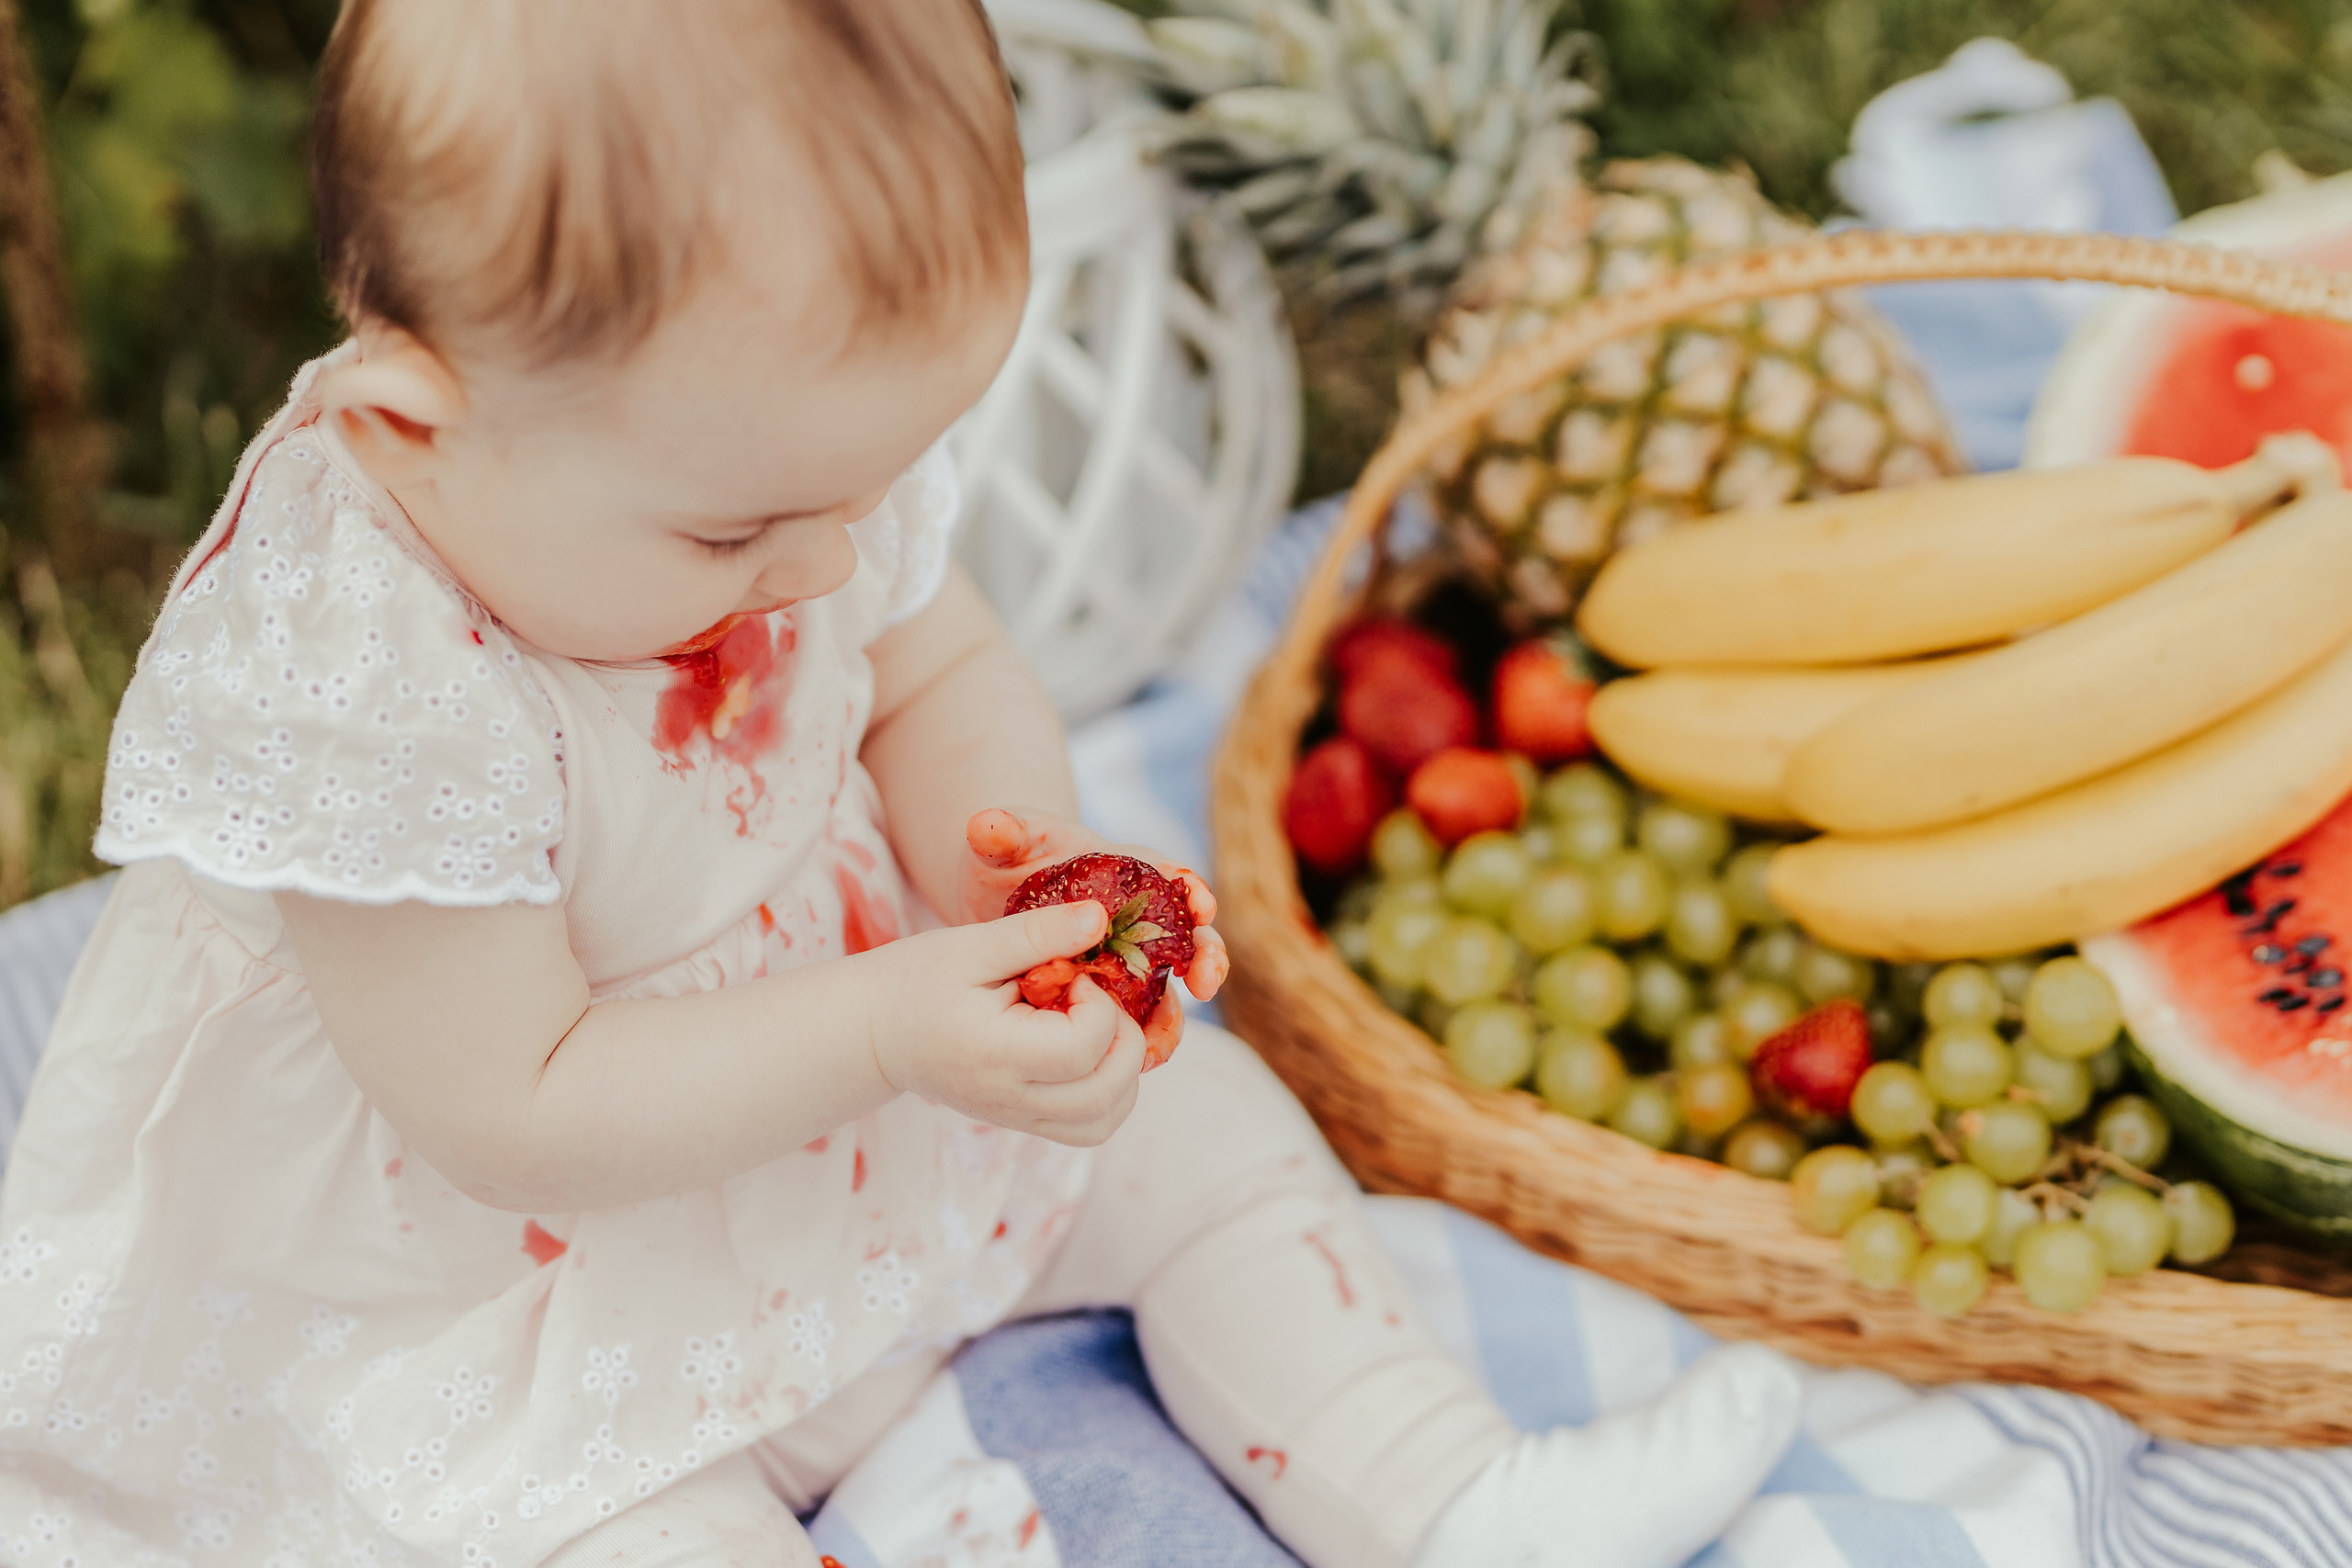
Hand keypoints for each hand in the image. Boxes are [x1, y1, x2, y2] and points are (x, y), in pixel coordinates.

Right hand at [864, 900, 1147, 1146]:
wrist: (873, 1031)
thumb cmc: (916, 981)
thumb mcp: (972, 945)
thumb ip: (1039, 933)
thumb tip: (1100, 919)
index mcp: (997, 1055)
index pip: (1082, 1048)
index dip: (1098, 1004)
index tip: (1074, 974)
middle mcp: (1011, 1099)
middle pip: (1107, 1094)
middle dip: (1125, 1040)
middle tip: (1097, 1001)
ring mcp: (1017, 1117)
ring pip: (1103, 1120)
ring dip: (1124, 1073)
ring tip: (1097, 1028)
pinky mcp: (1021, 1120)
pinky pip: (1086, 1126)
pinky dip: (1108, 1092)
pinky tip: (1089, 1051)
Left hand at [963, 808, 1229, 1067]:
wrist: (986, 901)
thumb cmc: (1002, 860)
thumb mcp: (1000, 845)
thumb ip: (999, 833)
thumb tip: (987, 826)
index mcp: (1122, 870)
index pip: (1167, 873)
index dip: (1189, 888)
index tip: (1201, 905)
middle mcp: (1136, 918)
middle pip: (1185, 936)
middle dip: (1204, 956)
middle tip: (1205, 981)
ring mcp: (1126, 959)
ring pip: (1165, 988)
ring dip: (1172, 1016)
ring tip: (1160, 1044)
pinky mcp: (1108, 994)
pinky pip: (1134, 1019)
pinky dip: (1138, 1040)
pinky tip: (1134, 1066)